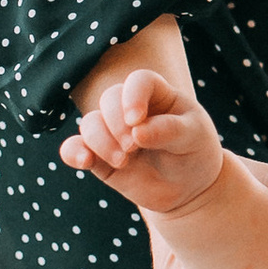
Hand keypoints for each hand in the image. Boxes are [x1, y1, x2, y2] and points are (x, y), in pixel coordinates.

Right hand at [59, 64, 226, 212]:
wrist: (188, 187)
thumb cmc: (194, 152)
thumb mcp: (194, 137)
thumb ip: (169, 131)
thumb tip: (137, 132)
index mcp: (157, 94)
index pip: (139, 81)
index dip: (133, 96)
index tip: (136, 120)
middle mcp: (130, 107)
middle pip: (109, 99)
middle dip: (116, 123)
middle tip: (133, 147)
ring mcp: (112, 131)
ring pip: (90, 123)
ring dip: (101, 141)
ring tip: (123, 162)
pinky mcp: (99, 156)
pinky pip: (74, 148)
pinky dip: (73, 152)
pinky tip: (84, 162)